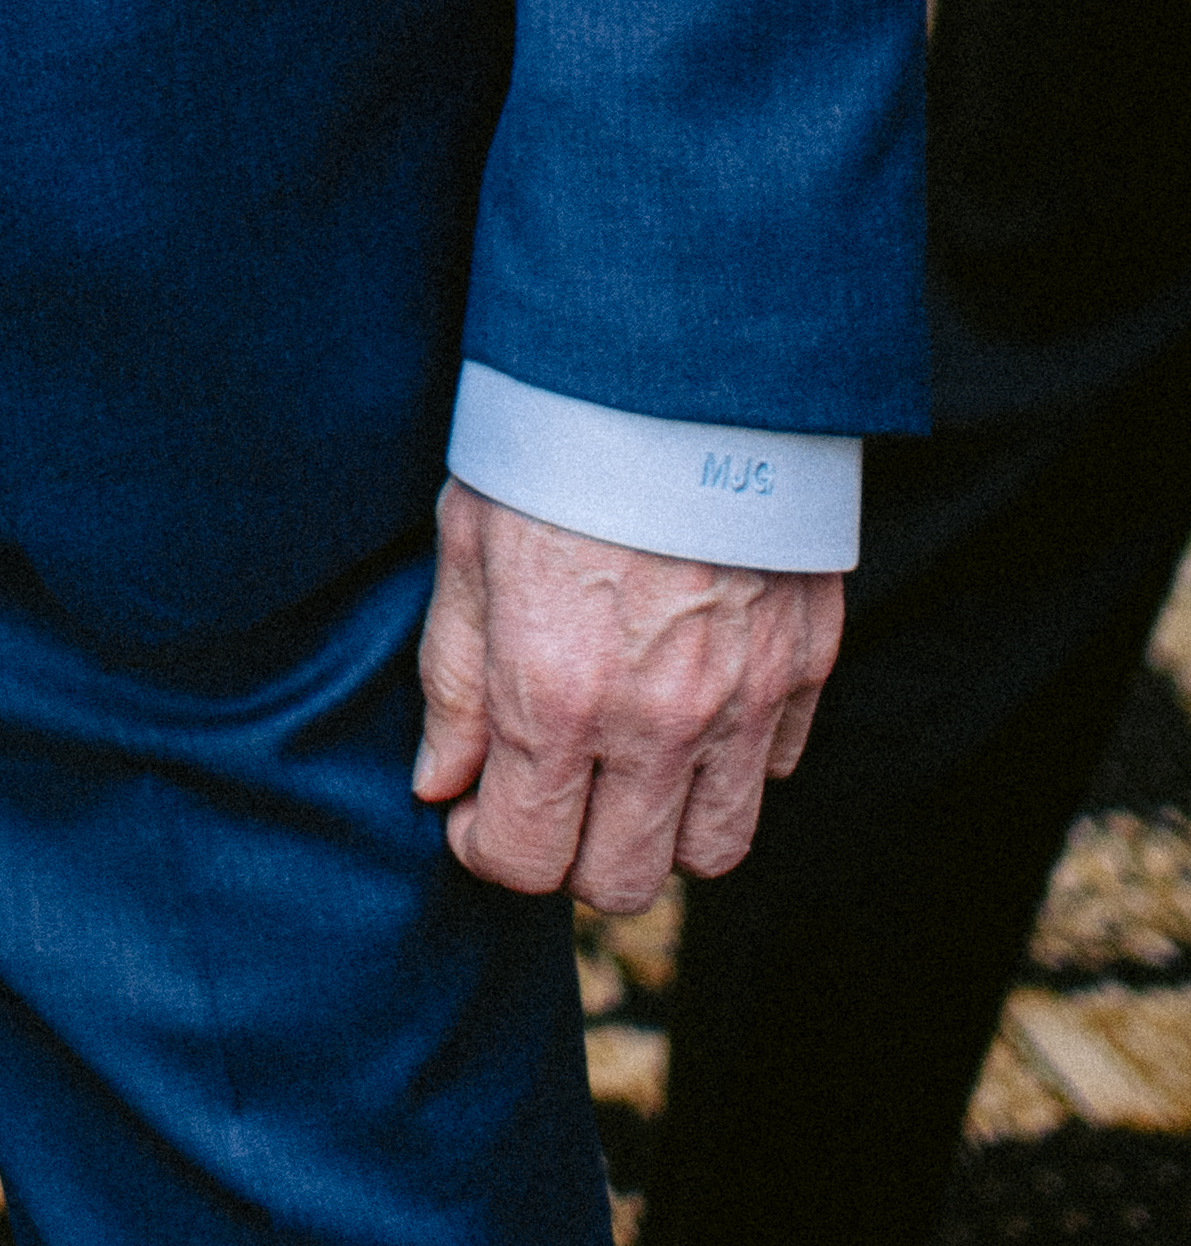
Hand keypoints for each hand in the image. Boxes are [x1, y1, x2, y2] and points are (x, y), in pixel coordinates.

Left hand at [413, 481, 839, 908]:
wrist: (678, 364)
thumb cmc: (553, 444)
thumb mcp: (465, 545)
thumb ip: (452, 680)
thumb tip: (440, 784)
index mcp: (555, 697)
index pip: (524, 858)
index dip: (483, 847)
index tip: (472, 812)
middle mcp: (656, 722)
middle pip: (622, 882)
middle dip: (570, 855)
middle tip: (546, 794)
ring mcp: (743, 702)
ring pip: (713, 851)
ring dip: (661, 829)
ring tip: (621, 768)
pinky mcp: (805, 666)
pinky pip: (773, 772)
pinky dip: (731, 766)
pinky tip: (689, 707)